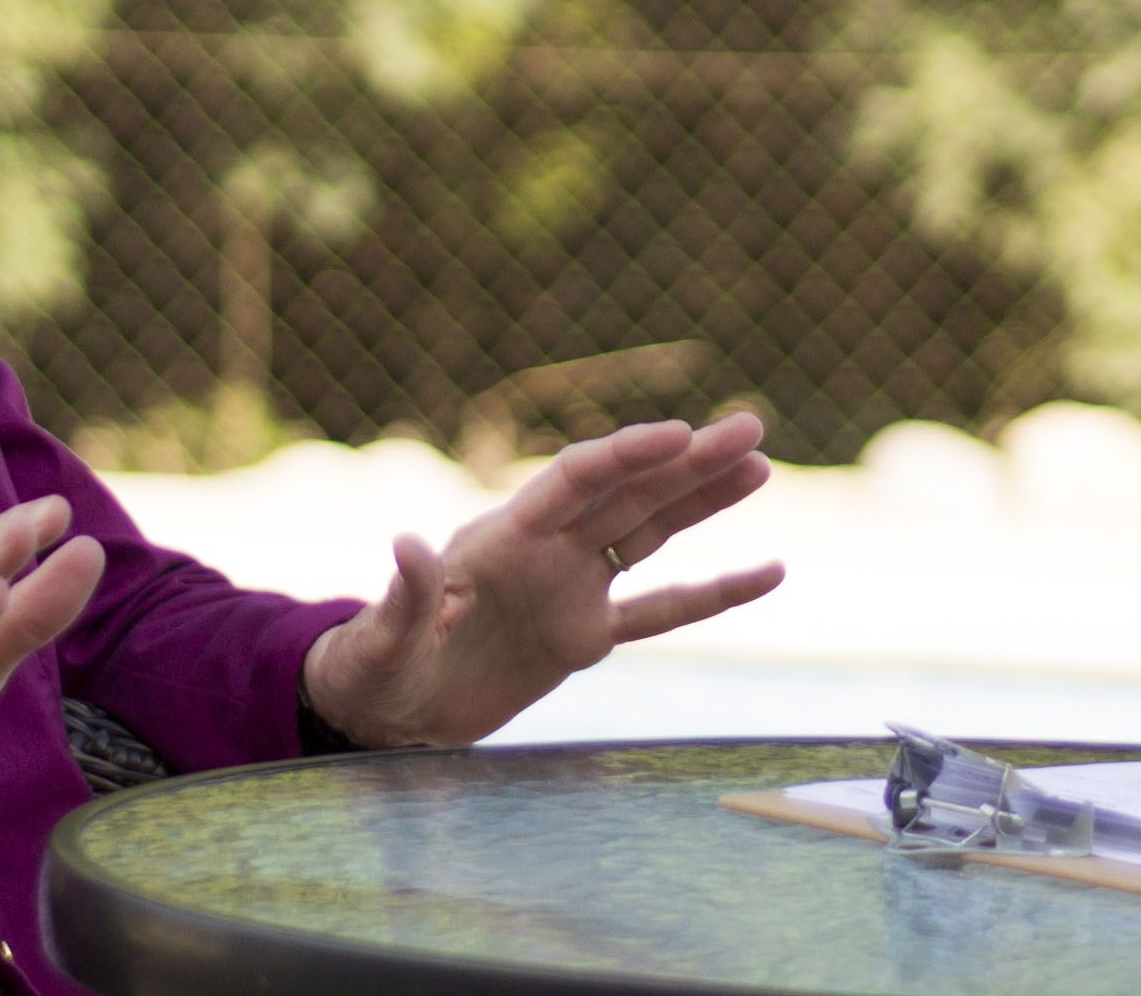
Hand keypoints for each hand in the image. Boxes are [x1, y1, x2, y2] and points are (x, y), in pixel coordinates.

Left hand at [300, 413, 781, 747]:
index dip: (628, 455)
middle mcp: (548, 550)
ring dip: (705, 500)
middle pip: (630, 493)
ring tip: (760, 465)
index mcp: (503, 538)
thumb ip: (405, 595)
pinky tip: (766, 572)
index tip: (680, 436)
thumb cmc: (374, 666)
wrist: (387, 712)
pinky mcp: (585, 636)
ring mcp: (572, 589)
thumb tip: (406, 544)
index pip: (577, 481)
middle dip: (689, 462)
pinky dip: (713, 594)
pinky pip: (661, 612)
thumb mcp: (384, 638)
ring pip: (652, 533)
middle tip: (751, 429)